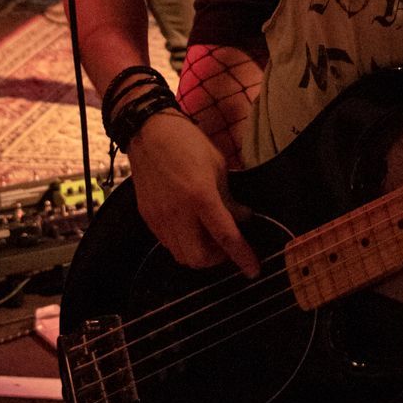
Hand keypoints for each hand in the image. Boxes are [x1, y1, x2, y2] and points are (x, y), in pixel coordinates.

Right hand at [125, 109, 259, 274]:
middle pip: (198, 258)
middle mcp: (178, 213)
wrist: (148, 132)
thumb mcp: (218, 165)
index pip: (225, 236)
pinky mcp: (147, 218)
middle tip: (226, 245)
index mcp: (201, 196)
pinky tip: (190, 227)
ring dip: (199, 253)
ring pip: (181, 255)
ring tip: (208, 236)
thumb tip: (244, 218)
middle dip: (217, 259)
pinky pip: (167, 244)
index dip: (242, 256)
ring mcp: (160, 218)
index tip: (254, 270)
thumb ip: (230, 197)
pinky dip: (183, 244)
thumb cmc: (188, 143)